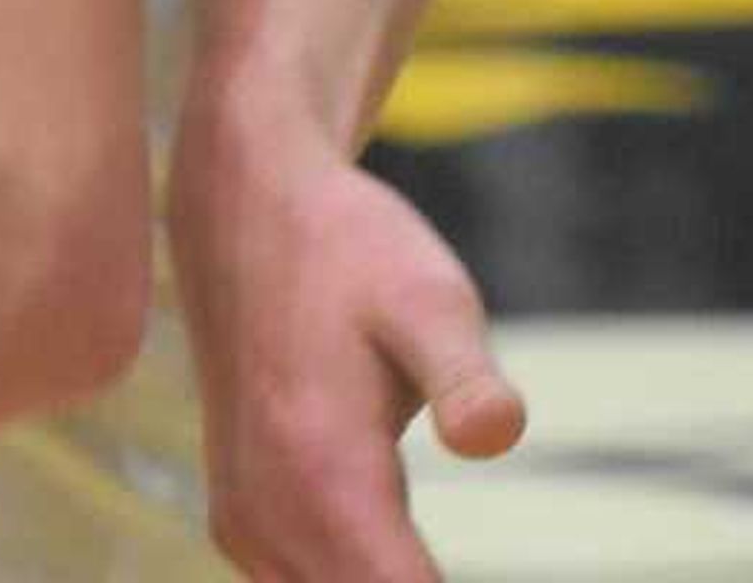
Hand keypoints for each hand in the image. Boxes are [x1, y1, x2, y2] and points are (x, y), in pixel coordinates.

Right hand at [173, 93, 522, 582]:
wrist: (247, 206)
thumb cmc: (350, 249)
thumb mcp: (428, 295)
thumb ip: (464, 376)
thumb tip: (499, 438)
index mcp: (320, 472)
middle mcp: (270, 513)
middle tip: (512, 579)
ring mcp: (246, 523)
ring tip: (434, 560)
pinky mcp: (241, 519)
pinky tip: (403, 565)